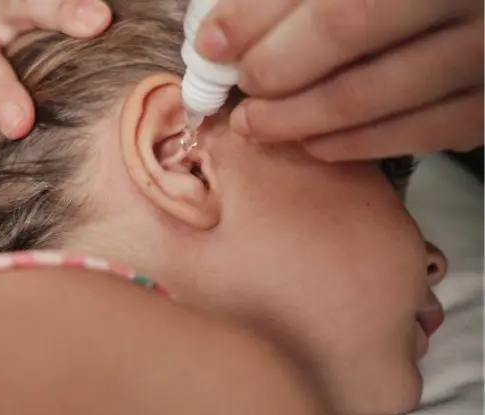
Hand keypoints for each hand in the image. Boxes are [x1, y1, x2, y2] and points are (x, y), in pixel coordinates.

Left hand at [195, 0, 483, 160]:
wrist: (472, 2)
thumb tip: (226, 29)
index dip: (255, 20)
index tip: (213, 42)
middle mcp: (470, 1)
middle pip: (344, 37)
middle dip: (273, 69)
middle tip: (238, 88)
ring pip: (371, 97)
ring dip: (296, 117)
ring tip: (254, 122)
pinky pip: (416, 135)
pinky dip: (352, 144)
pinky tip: (311, 142)